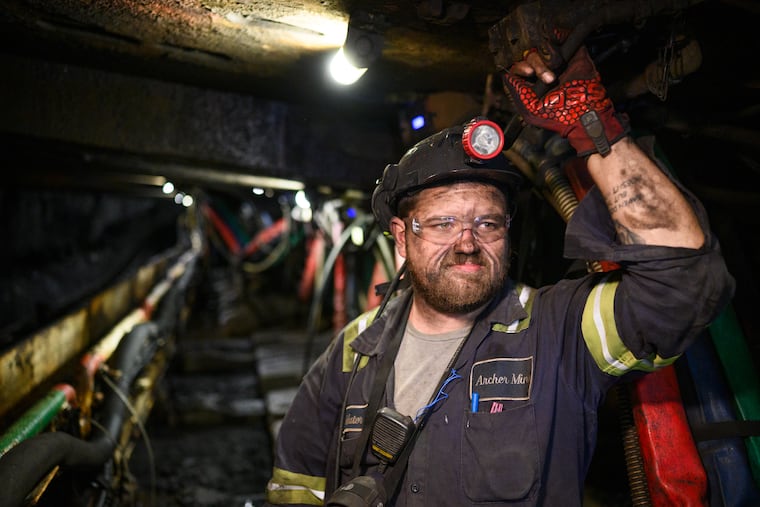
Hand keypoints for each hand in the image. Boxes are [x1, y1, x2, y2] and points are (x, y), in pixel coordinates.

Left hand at [502, 46, 628, 156]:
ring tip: (555, 73)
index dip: (520, 66)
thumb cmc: (558, 117)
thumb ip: (515, 90)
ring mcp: (558, 59)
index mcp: (531, 82)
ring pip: (542, 45)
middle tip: (547, 78)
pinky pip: (559, 35)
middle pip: (529, 54)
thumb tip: (507, 74)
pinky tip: (558, 55)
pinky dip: (556, 37)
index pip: (518, 65)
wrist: (584, 113)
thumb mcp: (529, 109)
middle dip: (536, 64)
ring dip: (546, 58)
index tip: (528, 72)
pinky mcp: (573, 51)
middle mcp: (543, 69)